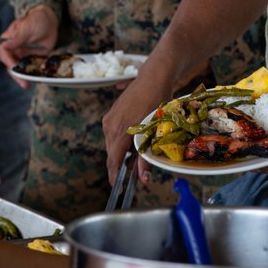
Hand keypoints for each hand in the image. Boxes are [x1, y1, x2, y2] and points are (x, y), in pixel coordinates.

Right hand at [0, 6, 58, 87]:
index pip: (4, 52)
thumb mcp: (27, 27)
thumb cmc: (36, 20)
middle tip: (23, 83)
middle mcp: (14, 50)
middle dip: (16, 75)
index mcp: (9, 40)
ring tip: (27, 85)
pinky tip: (38, 80)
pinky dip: (33, 75)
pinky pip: (31, 69)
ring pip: (20, 70)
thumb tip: (4, 45)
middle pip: (11, 65)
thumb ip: (17, 38)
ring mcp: (23, 56)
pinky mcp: (32, 60)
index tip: (14, 66)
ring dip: (23, 78)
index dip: (8, 61)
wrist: (50, 22)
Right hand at [102, 70, 175, 184]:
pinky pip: (113, 135)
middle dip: (122, 166)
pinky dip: (122, 142)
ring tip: (139, 153)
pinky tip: (135, 140)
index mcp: (120, 131)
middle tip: (137, 173)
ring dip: (123, 153)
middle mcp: (110, 126)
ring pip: (112, 145)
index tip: (119, 190)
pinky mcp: (110, 115)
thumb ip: (146, 156)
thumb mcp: (155, 131)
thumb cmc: (158, 102)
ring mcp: (109, 119)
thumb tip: (144, 179)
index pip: (113, 161)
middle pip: (112, 155)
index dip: (115, 178)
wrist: (153, 78)